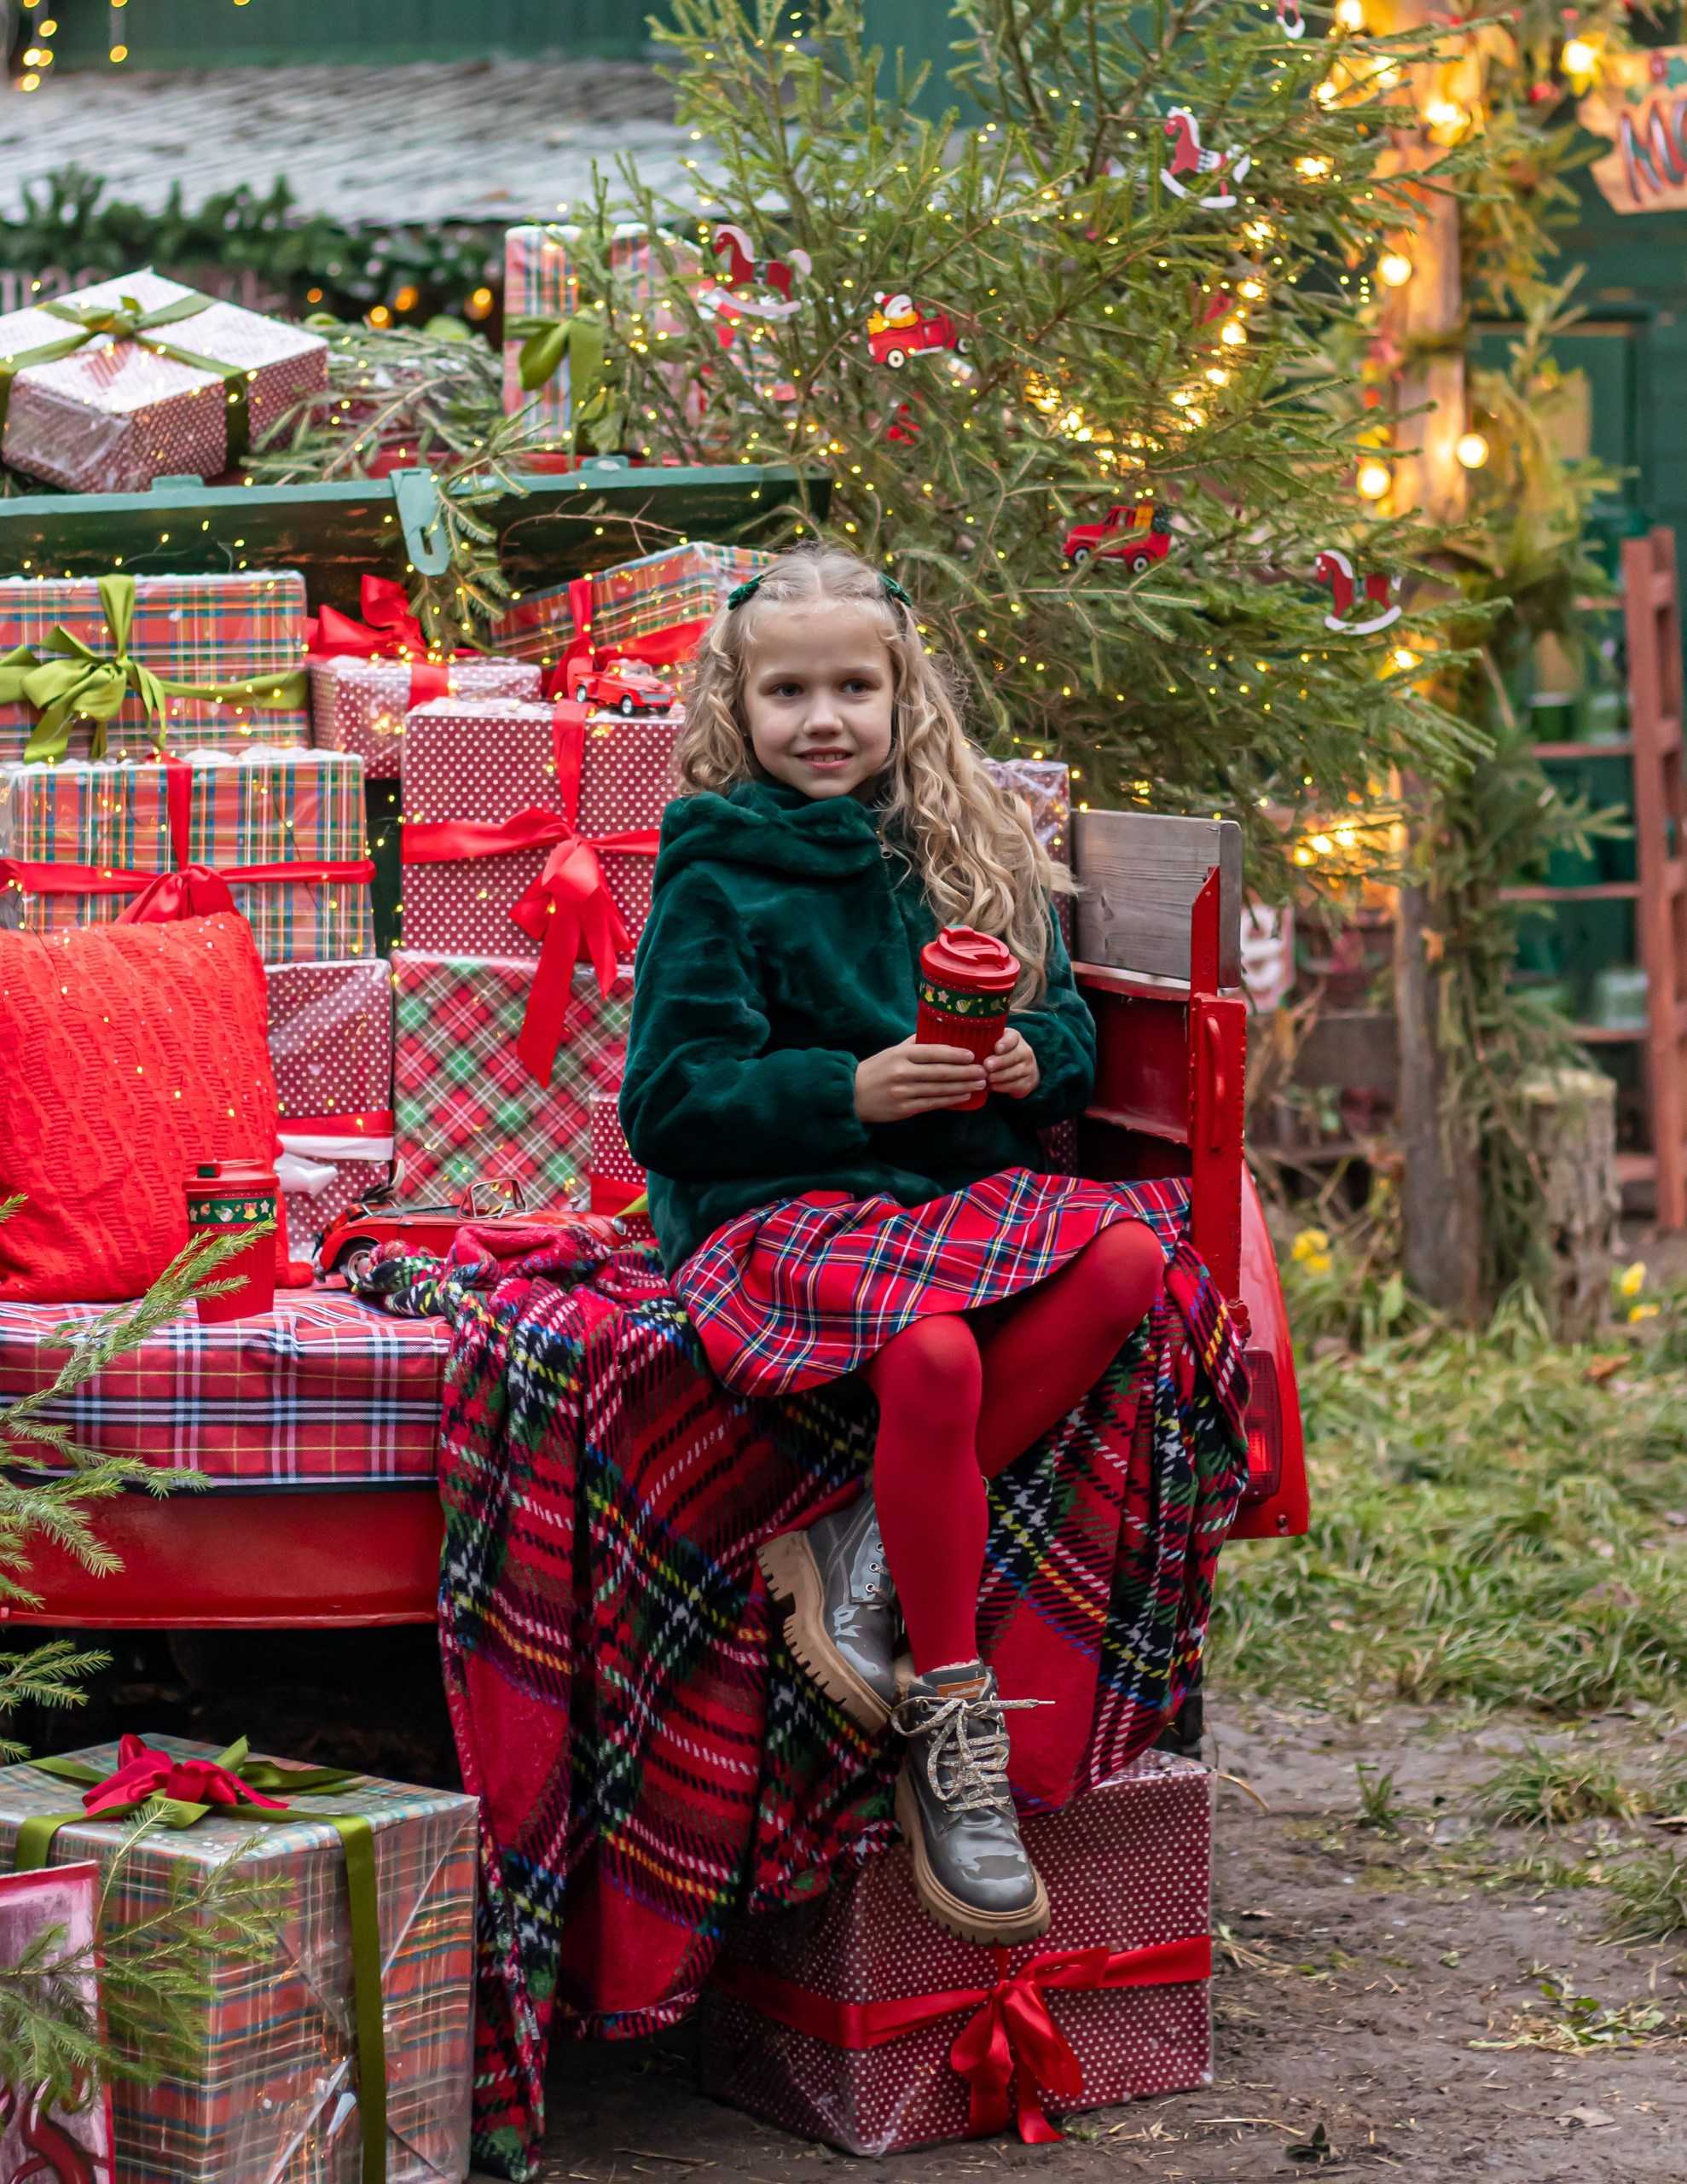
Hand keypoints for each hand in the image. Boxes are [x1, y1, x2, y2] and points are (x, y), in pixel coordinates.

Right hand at [854, 1036, 987, 1121]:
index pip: (933, 1052)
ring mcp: (903, 1092)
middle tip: (983, 1071)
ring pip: (939, 1089)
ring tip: (979, 1083)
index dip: (955, 1054)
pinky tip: (964, 1095)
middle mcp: (902, 1072)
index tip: (973, 1054)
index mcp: (901, 1055)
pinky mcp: (904, 1109)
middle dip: (965, 1072)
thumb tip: (939, 1030)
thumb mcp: (892, 1051)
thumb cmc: (877, 1069)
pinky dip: (950, 1099)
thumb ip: (915, 1042)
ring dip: (962, 1086)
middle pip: (940, 1072)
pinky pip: (932, 1103)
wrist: (853, 1094)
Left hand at [983, 1025, 1039, 1099]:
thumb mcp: (994, 1045)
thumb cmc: (1000, 1055)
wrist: (1022, 1070)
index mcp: (1015, 1038)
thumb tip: (965, 1042)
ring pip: (1016, 1072)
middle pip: (1015, 1056)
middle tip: (987, 1066)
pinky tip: (993, 1087)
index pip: (1013, 1037)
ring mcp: (1029, 1067)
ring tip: (987, 1078)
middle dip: (1000, 1062)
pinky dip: (1003, 1087)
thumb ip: (984, 1042)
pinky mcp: (1028, 1082)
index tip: (996, 1048)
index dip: (1005, 1043)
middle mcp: (1025, 1051)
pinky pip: (1016, 1085)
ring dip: (1000, 1075)